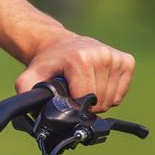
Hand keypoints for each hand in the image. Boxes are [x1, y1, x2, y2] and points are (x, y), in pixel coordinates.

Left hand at [16, 33, 135, 111]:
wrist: (60, 45)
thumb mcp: (30, 77)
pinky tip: (97, 82)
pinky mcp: (127, 61)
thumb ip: (27, 93)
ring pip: (112, 99)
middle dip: (87, 104)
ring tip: (84, 86)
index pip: (86, 99)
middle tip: (75, 92)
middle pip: (100, 101)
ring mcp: (115, 57)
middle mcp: (101, 55)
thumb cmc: (48, 64)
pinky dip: (110, 94)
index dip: (75, 105)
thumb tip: (31, 110)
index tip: (66, 97)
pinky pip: (121, 93)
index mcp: (81, 60)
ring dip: (99, 100)